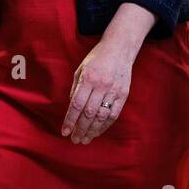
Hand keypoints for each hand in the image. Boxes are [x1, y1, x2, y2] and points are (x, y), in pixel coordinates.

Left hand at [61, 3, 156, 144]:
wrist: (120, 48)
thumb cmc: (97, 58)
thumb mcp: (81, 69)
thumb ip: (76, 88)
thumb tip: (72, 108)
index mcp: (88, 78)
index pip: (77, 105)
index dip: (70, 120)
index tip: (65, 132)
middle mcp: (101, 85)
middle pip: (89, 113)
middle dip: (80, 129)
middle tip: (75, 140)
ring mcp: (114, 90)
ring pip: (101, 116)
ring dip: (92, 130)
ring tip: (85, 139)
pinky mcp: (123, 93)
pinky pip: (114, 114)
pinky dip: (105, 125)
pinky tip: (98, 131)